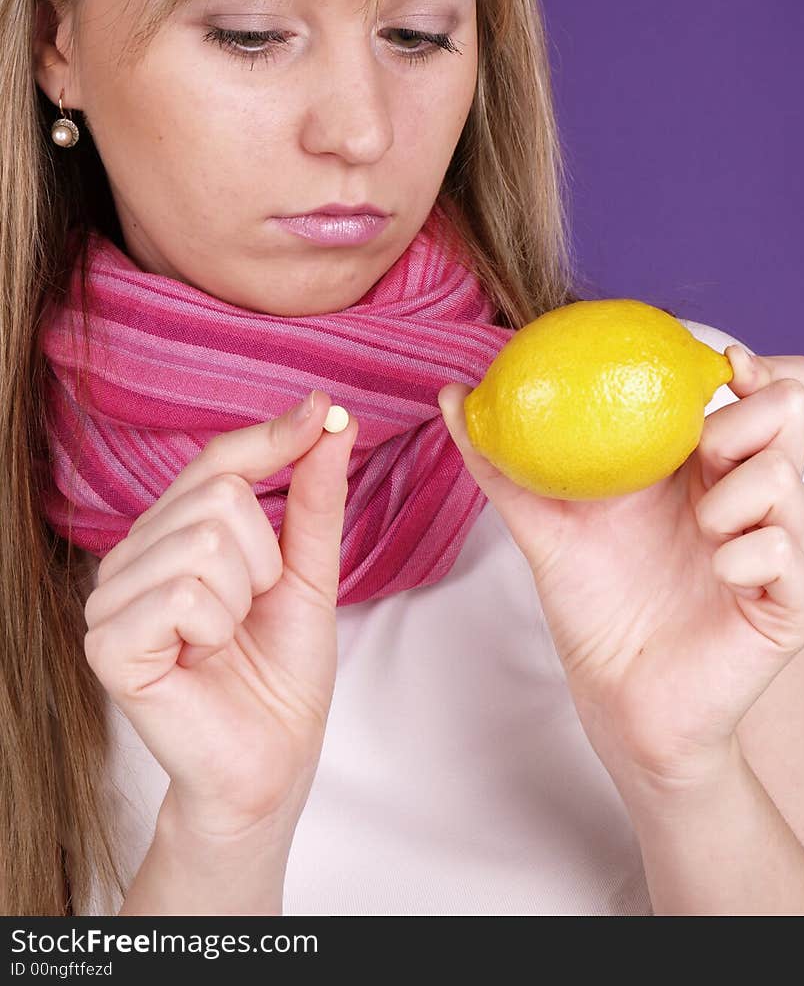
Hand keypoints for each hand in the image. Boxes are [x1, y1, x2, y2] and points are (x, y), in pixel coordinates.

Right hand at [83, 390, 357, 838]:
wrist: (272, 760)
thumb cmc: (283, 672)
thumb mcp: (310, 573)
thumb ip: (313, 498)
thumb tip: (330, 419)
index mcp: (175, 534)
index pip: (219, 459)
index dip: (273, 435)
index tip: (322, 408)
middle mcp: (134, 556)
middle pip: (219, 494)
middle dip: (264, 557)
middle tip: (253, 610)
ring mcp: (111, 598)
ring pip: (204, 540)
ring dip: (242, 598)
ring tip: (227, 639)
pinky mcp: (108, 643)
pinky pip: (184, 593)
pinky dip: (215, 628)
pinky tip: (201, 659)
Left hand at [438, 347, 803, 792]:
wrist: (614, 696)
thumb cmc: (592, 604)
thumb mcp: (545, 524)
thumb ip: (502, 461)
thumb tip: (452, 394)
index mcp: (701, 466)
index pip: (753, 394)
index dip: (754, 366)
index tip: (723, 362)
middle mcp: (745, 498)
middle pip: (789, 415)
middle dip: (748, 417)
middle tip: (702, 450)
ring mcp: (774, 548)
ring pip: (786, 475)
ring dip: (735, 492)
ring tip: (698, 525)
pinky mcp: (789, 604)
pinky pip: (785, 552)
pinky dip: (747, 553)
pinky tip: (716, 573)